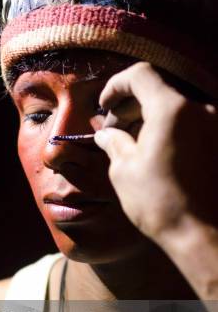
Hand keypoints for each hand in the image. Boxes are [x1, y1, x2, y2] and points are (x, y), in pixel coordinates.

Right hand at [94, 62, 217, 244]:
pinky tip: (158, 157)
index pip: (141, 75)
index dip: (116, 85)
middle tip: (114, 131)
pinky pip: (192, 127)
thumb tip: (105, 134)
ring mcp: (216, 127)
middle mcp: (201, 110)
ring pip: (177, 111)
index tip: (105, 106)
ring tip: (134, 147)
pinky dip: (171, 133)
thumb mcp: (124, 171)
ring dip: (152, 121)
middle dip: (132, 106)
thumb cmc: (161, 204)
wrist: (204, 236)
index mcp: (172, 109)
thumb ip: (114, 142)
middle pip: (160, 92)